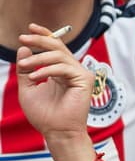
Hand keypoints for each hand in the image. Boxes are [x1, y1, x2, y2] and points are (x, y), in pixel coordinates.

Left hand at [15, 24, 93, 141]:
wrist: (56, 131)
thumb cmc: (44, 115)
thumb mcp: (27, 88)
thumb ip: (26, 69)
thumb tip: (25, 49)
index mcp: (61, 71)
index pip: (55, 48)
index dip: (44, 35)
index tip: (29, 28)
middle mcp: (72, 70)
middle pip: (58, 46)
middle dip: (40, 40)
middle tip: (23, 38)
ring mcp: (80, 74)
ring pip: (59, 55)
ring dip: (38, 58)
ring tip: (23, 66)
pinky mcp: (85, 80)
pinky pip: (64, 67)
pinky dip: (47, 70)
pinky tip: (35, 77)